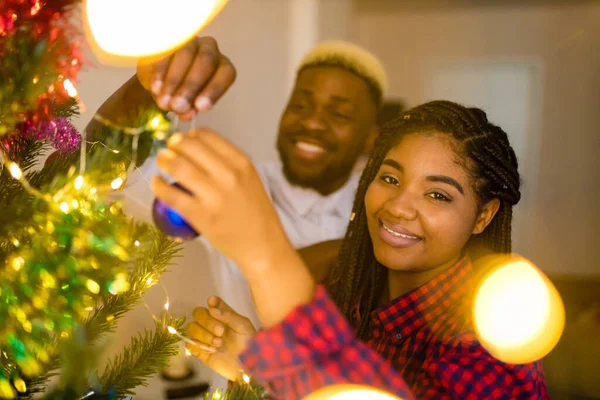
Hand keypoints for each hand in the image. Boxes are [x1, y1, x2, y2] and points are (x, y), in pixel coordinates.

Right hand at [137, 36, 235, 119]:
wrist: (161, 82)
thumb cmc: (183, 94)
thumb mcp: (189, 105)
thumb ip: (190, 109)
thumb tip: (187, 113)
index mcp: (222, 66)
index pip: (226, 73)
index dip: (214, 89)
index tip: (200, 107)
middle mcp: (209, 49)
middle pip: (206, 60)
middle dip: (191, 85)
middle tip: (178, 105)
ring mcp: (188, 41)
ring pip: (186, 54)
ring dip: (174, 80)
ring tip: (164, 102)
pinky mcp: (168, 39)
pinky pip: (166, 51)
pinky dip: (161, 72)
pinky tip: (156, 89)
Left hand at [152, 129, 293, 271]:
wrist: (262, 245)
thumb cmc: (256, 213)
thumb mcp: (249, 179)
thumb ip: (227, 163)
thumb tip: (193, 149)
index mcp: (242, 163)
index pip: (208, 136)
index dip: (190, 135)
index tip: (183, 140)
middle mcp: (228, 175)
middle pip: (190, 148)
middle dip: (174, 144)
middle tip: (168, 149)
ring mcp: (214, 196)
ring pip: (179, 167)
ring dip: (164, 160)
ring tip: (161, 161)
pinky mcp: (200, 216)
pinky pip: (172, 195)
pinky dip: (159, 186)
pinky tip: (157, 183)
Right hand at [186, 296, 255, 379]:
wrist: (247, 366)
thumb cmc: (248, 344)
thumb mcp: (243, 326)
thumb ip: (228, 315)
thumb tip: (211, 308)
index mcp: (224, 316)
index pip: (213, 303)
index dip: (211, 302)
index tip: (212, 304)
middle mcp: (212, 324)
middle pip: (198, 313)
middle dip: (207, 321)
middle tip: (221, 331)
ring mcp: (205, 337)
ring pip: (191, 327)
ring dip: (204, 334)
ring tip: (219, 343)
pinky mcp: (201, 351)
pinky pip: (190, 344)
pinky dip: (198, 345)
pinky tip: (211, 350)